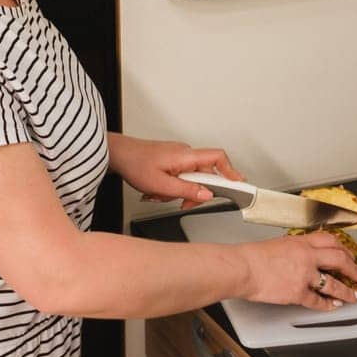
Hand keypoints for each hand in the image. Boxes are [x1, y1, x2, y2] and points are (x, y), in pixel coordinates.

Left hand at [110, 134, 243, 209]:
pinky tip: (156, 191)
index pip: (218, 158)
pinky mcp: (171, 161)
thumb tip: (208, 195)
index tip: (239, 185)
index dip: (231, 171)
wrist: (118, 154)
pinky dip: (171, 187)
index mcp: (186, 155)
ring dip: (178, 192)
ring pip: (190, 179)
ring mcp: (178, 156)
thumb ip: (187, 191)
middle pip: (205, 175)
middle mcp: (185, 153)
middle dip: (194, 192)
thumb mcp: (161, 185)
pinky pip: (180, 177)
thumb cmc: (135, 163)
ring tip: (159, 194)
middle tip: (182, 203)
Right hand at [240, 234, 356, 310]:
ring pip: (334, 284)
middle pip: (340, 260)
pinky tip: (333, 306)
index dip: (344, 249)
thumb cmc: (253, 256)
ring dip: (347, 291)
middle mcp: (307, 257)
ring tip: (355, 296)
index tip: (350, 255)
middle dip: (355, 269)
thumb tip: (302, 255)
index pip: (331, 241)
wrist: (243, 267)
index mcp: (301, 242)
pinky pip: (318, 301)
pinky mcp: (298, 293)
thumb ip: (295, 249)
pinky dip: (328, 305)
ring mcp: (305, 276)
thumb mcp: (278, 243)